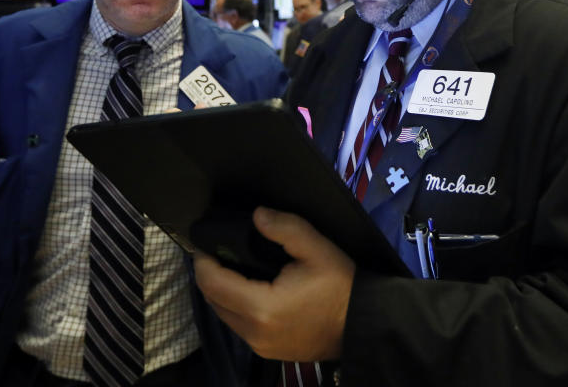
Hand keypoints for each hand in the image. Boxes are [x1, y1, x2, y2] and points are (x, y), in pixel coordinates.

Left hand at [193, 206, 355, 361]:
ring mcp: (260, 347)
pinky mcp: (268, 352)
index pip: (212, 283)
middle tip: (217, 251)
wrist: (363, 325)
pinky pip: (239, 326)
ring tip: (232, 267)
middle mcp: (254, 332)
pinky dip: (235, 306)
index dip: (203, 261)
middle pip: (212, 301)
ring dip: (221, 291)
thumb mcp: (316, 248)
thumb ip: (285, 228)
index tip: (205, 243)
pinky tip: (249, 288)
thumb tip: (256, 215)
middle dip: (209, 275)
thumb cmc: (341, 286)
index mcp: (262, 307)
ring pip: (224, 316)